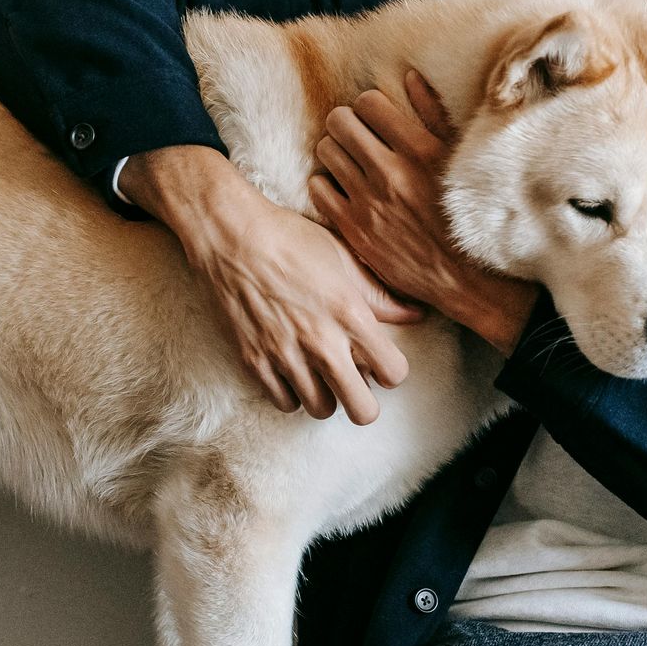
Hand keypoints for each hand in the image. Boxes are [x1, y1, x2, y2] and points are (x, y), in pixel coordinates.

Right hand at [121, 145, 421, 423]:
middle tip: (356, 384)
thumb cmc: (290, 239)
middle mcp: (321, 341)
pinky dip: (292, 393)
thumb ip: (380, 295)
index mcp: (350, 313)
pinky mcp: (254, 360)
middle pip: (362, 410)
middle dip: (365, 402)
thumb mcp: (343, 258)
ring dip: (327, 396)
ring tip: (322, 376)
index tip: (381, 362)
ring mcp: (285, 354)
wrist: (231, 235)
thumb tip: (415, 314)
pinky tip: (294, 372)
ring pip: (321, 409)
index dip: (392, 371)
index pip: (393, 373)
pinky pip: (284, 402)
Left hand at [309, 72, 538, 354]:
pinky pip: (318, 189)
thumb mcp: (461, 158)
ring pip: (325, 152)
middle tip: (356, 134)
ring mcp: (368, 202)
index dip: (369, 106)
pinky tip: (343, 187)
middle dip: (346, 122)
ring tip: (349, 160)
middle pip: (339, 121)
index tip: (376, 118)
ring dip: (335, 150)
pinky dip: (326, 183)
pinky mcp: (354, 230)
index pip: (368, 102)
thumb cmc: (469, 213)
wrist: (467, 277)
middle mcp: (390, 172)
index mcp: (419, 149)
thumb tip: (409, 76)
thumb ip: (433, 114)